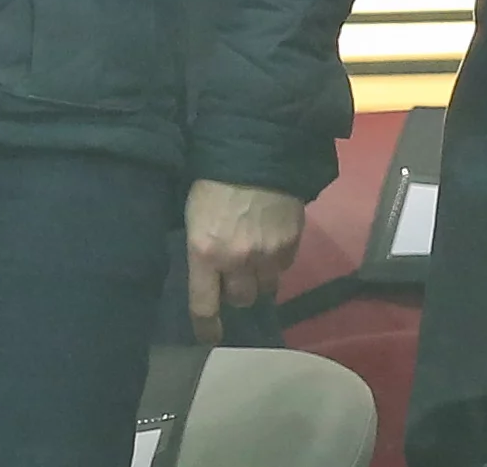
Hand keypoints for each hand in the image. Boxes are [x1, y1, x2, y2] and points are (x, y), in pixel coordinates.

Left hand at [184, 179, 302, 344]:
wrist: (257, 149)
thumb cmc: (214, 180)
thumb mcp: (195, 216)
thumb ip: (202, 248)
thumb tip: (209, 270)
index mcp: (204, 253)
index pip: (204, 306)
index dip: (207, 327)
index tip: (210, 336)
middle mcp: (236, 261)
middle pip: (240, 299)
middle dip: (237, 291)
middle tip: (236, 275)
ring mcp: (266, 253)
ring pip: (267, 286)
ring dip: (260, 278)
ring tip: (258, 260)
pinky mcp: (291, 241)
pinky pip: (285, 265)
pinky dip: (279, 260)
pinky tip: (274, 241)